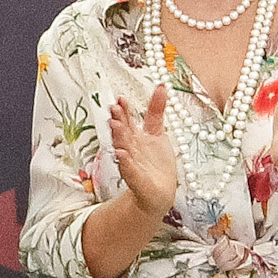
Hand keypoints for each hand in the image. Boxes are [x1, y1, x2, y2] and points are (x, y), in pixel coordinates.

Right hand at [103, 84, 176, 222]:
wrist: (159, 191)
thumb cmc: (156, 162)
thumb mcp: (159, 132)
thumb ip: (157, 110)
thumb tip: (162, 86)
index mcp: (136, 136)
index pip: (128, 120)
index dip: (125, 110)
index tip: (121, 99)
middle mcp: (131, 147)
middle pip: (123, 131)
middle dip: (118, 120)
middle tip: (114, 109)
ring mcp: (131, 162)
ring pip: (123, 146)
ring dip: (118, 137)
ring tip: (116, 126)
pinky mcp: (135, 177)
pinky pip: (128, 168)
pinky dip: (125, 161)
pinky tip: (122, 153)